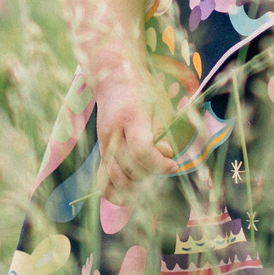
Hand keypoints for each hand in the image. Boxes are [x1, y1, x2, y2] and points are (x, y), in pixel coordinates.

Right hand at [93, 74, 176, 190]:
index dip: (160, 165)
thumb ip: (162, 134)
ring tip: (151, 177)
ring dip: (136, 186)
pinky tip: (131, 194)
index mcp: (131, 118)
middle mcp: (113, 133)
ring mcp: (103, 144)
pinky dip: (116, 193)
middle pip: (129, 169)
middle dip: (151, 175)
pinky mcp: (100, 152)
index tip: (173, 165)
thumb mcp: (160, 106)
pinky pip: (102, 181)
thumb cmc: (143, 91)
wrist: (113, 80)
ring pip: (115, 179)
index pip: (141, 151)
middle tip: (163, 167)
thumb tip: (165, 156)